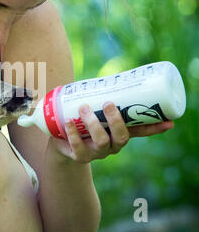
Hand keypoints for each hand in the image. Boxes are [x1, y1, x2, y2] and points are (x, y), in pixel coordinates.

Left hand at [53, 102, 174, 163]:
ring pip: (102, 141)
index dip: (155, 128)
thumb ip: (100, 96)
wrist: (63, 142)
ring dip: (93, 123)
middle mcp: (112, 145)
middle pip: (122, 137)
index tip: (170, 122)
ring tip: (83, 107)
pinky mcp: (80, 156)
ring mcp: (97, 153)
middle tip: (108, 103)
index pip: (141, 131)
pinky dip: (73, 133)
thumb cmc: (82, 121)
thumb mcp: (94, 110)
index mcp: (119, 133)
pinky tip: (69, 121)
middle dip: (116, 120)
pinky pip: (79, 147)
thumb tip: (107, 75)